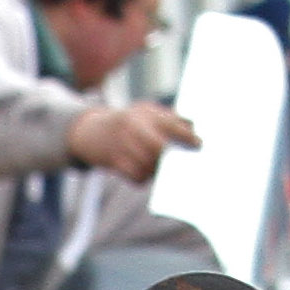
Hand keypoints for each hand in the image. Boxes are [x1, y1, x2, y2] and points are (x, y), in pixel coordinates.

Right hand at [64, 99, 198, 180]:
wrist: (90, 131)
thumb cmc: (127, 121)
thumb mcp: (146, 111)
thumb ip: (169, 117)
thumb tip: (194, 126)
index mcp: (142, 115)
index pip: (170, 126)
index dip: (188, 137)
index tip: (200, 145)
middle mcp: (132, 130)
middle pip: (160, 149)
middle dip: (173, 157)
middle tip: (183, 162)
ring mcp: (121, 147)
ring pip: (149, 165)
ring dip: (159, 170)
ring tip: (167, 170)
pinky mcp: (114, 163)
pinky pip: (137, 177)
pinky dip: (145, 178)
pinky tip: (149, 174)